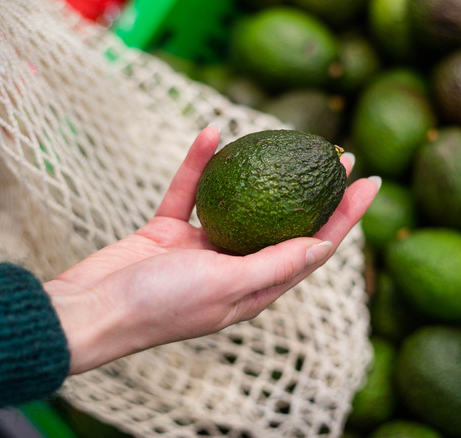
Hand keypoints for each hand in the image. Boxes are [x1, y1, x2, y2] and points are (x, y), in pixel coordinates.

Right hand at [44, 126, 379, 373]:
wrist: (91, 311)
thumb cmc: (160, 306)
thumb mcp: (226, 286)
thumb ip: (273, 265)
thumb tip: (324, 246)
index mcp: (255, 289)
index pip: (313, 248)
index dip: (345, 216)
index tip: (370, 181)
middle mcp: (234, 268)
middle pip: (285, 222)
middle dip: (316, 190)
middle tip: (338, 153)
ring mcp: (201, 249)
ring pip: (240, 202)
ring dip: (261, 171)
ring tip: (288, 138)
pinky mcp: (168, 233)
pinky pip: (189, 192)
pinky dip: (198, 165)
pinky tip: (210, 133)